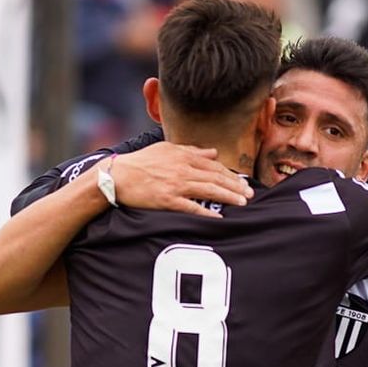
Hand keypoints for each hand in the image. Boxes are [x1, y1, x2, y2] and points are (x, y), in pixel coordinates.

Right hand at [113, 142, 252, 217]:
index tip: (243, 182)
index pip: (214, 165)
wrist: (117, 176)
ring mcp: (175, 185)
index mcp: (183, 156)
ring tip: (242, 203)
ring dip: (228, 197)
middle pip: (216, 178)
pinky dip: (206, 212)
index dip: (231, 174)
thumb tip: (213, 152)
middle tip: (250, 195)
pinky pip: (191, 207)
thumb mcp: (166, 149)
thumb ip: (191, 150)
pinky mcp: (167, 200)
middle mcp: (182, 169)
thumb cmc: (140, 162)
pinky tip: (218, 217)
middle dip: (236, 186)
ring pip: (209, 190)